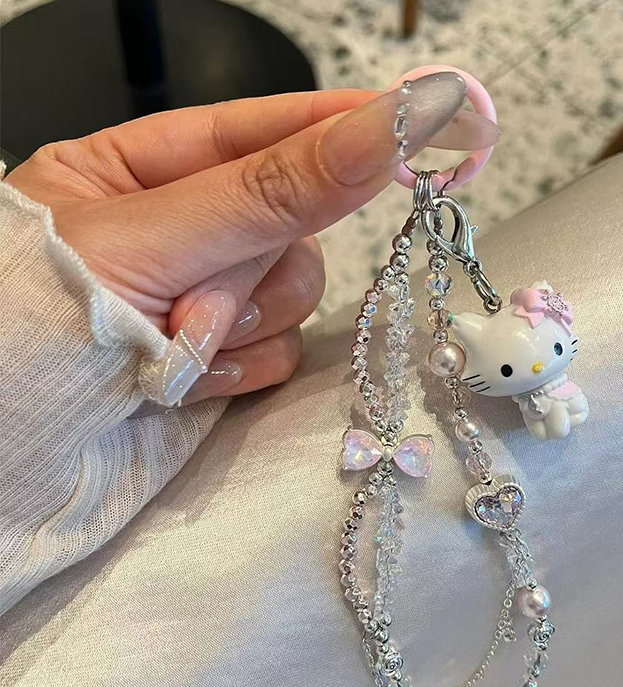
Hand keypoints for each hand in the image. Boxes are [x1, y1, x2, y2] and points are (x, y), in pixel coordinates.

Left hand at [7, 73, 498, 404]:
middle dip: (249, 267)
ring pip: (293, 293)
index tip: (418, 112)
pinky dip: (243, 371)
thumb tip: (388, 127)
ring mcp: (205, 305)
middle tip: (190, 302)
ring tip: (173, 352)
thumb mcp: (150, 242)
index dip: (335, 124)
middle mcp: (181, 236)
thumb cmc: (36, 335)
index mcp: (136, 175)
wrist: (7, 474)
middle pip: (288, 225)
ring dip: (243, 325)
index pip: (258, 132)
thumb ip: (272, 190)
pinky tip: (186, 388)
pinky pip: (282, 352)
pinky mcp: (226, 368)